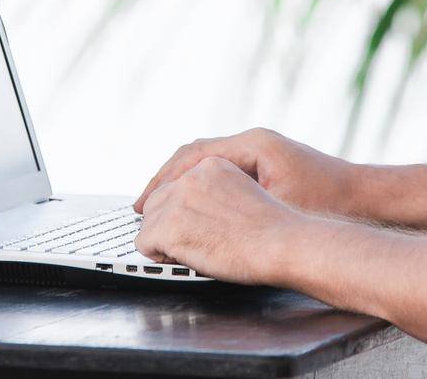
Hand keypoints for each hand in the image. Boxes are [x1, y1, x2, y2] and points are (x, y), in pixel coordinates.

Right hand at [133, 127, 356, 215]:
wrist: (370, 198)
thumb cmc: (330, 201)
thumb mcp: (278, 204)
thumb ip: (237, 202)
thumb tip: (195, 209)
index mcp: (252, 144)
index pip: (193, 154)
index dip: (163, 179)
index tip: (143, 202)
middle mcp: (253, 142)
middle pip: (194, 154)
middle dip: (166, 181)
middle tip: (141, 206)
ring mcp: (260, 152)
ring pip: (207, 162)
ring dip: (182, 184)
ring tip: (160, 208)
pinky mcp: (268, 166)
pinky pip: (223, 171)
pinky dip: (202, 187)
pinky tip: (195, 208)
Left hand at [134, 155, 308, 283]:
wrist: (282, 244)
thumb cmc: (274, 229)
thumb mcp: (245, 193)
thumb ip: (220, 194)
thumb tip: (200, 212)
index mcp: (212, 166)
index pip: (178, 184)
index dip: (178, 209)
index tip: (180, 224)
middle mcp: (191, 177)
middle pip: (158, 199)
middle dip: (165, 223)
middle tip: (181, 243)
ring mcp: (178, 200)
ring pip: (149, 220)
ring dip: (162, 239)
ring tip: (184, 252)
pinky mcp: (169, 226)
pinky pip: (144, 242)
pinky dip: (156, 254)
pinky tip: (178, 259)